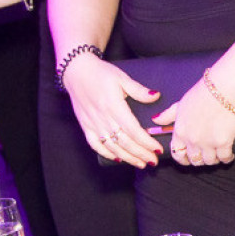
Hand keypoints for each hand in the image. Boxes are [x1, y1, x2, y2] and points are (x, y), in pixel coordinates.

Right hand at [62, 54, 160, 168]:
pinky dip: (107, 154)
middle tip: (153, 161)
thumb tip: (156, 95)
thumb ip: (139, 90)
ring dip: (128, 157)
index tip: (158, 149)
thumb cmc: (101, 73)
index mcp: (114, 106)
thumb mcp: (122, 77)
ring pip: (112, 147)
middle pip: (125, 142)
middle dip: (141, 153)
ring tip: (141, 163)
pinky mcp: (85, 126)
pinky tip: (118, 159)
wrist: (76, 71)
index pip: (133, 130)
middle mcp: (103, 118)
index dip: (146, 142)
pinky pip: (96, 145)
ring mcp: (93, 124)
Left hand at [158, 75, 234, 166]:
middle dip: (200, 158)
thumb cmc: (204, 92)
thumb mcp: (181, 103)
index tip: (189, 158)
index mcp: (180, 130)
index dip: (183, 158)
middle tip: (206, 153)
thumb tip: (156, 119)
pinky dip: (227, 157)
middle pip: (194, 160)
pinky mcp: (224, 142)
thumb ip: (168, 115)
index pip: (177, 154)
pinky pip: (225, 158)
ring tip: (218, 153)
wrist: (225, 87)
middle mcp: (192, 139)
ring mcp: (208, 142)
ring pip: (209, 161)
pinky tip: (229, 153)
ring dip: (214, 159)